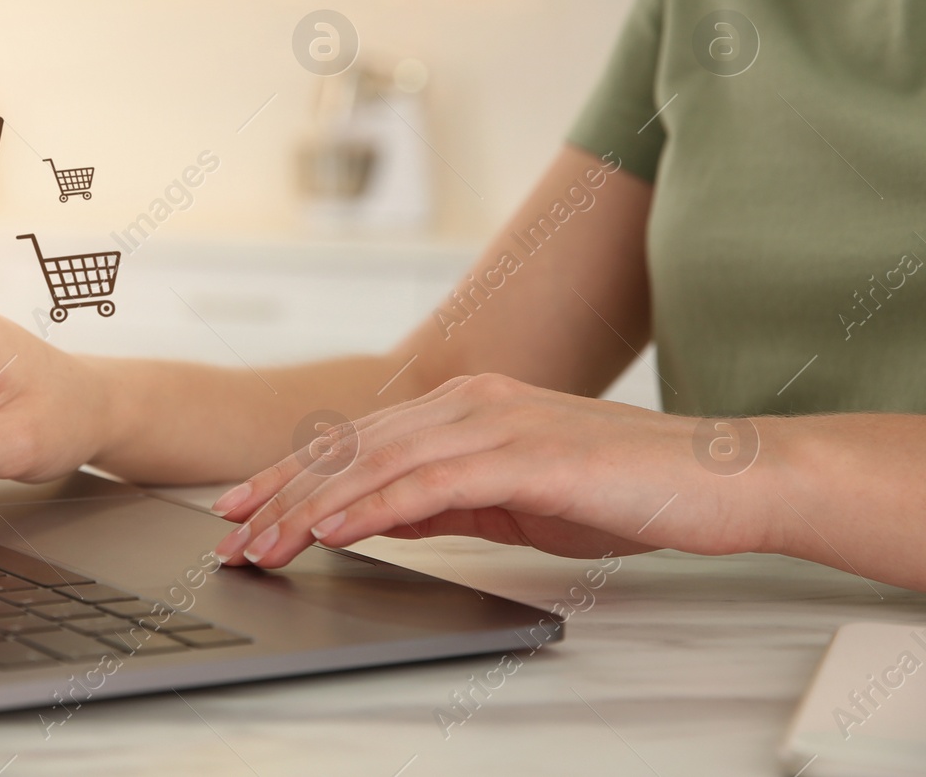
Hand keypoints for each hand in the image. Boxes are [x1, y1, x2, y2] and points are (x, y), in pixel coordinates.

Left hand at [207, 374, 772, 567]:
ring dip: (313, 506)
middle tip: (232, 532)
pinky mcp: (523, 453)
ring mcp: (494, 422)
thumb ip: (442, 500)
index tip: (243, 505)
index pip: (357, 440)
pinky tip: (336, 530)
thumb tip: (372, 516)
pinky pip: (431, 483)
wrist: (714, 479)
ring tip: (266, 543)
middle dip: (282, 492)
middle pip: (351, 447)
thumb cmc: (618, 488)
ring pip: (378, 463)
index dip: (293, 474)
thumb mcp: (509, 499)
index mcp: (463, 406)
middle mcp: (468, 402)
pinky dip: (376, 506)